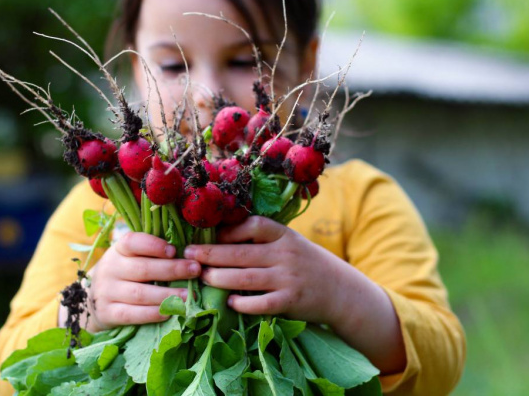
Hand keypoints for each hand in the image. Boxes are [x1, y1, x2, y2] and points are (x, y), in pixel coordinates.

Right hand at [78, 232, 201, 330]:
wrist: (91, 301)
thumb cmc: (123, 275)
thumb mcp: (130, 258)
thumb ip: (151, 254)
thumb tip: (187, 252)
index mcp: (118, 250)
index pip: (132, 242)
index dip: (153, 245)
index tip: (174, 250)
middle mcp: (110, 268)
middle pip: (143, 269)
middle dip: (172, 270)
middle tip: (195, 270)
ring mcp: (106, 292)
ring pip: (140, 293)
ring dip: (167, 295)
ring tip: (189, 295)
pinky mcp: (107, 313)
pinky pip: (132, 314)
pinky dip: (152, 314)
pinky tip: (169, 312)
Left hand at [184, 216, 406, 373]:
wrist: (340, 290)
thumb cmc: (304, 264)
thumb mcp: (288, 243)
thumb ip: (262, 240)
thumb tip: (219, 237)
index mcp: (283, 235)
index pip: (254, 225)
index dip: (229, 230)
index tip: (209, 234)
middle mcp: (286, 254)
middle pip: (241, 253)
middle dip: (210, 254)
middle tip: (188, 255)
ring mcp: (289, 278)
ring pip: (247, 278)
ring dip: (220, 278)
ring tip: (201, 278)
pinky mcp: (291, 301)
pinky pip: (262, 303)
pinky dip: (244, 303)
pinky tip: (229, 302)